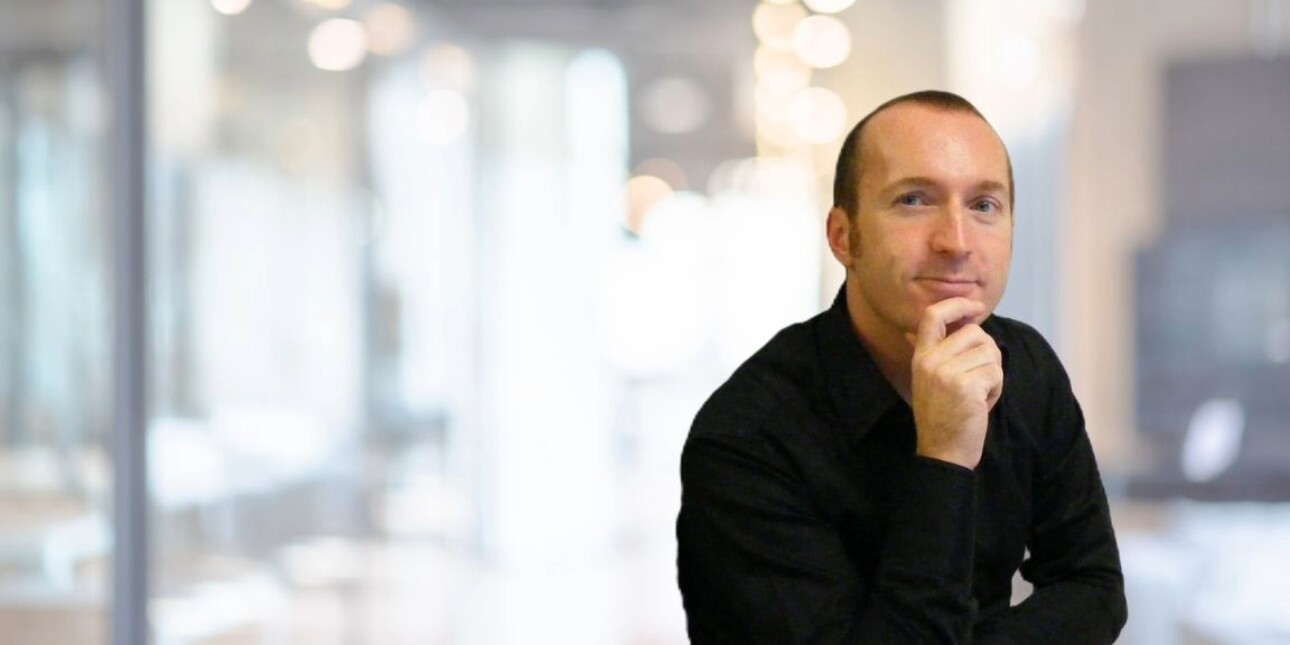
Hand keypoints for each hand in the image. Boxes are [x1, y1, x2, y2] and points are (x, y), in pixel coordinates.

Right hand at [906, 298, 1003, 469]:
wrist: (943, 452)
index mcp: (921, 357)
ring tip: (979, 393)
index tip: (975, 307)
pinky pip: (996, 373)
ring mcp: (948, 373)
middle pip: (975, 333)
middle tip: (980, 376)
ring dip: (993, 373)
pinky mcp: (967, 386)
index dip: (958, 304)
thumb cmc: (942, 416)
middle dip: (987, 352)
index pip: (934, 315)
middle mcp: (930, 361)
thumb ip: (933, 351)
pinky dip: (997, 388)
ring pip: (990, 353)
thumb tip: (927, 324)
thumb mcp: (928, 379)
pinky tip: (982, 403)